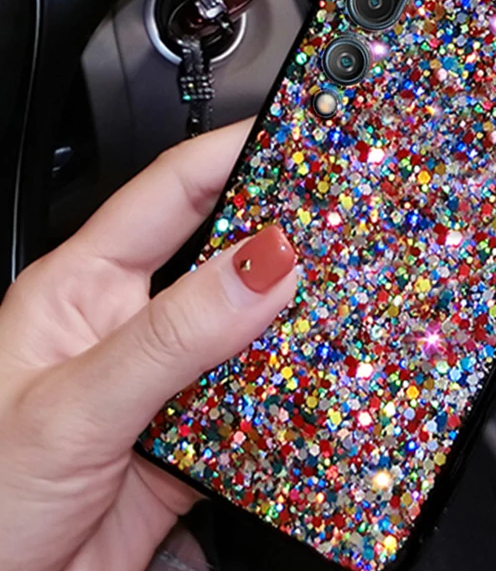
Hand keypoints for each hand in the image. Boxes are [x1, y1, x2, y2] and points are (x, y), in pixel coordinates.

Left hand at [0, 121, 296, 570]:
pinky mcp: (196, 434)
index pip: (167, 194)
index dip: (227, 155)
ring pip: (248, 325)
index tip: (289, 137)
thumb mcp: (77, 405)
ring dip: (292, 313)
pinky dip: (294, 385)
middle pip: (219, 253)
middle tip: (335, 212)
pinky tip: (321, 374)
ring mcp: (167, 379)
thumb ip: (175, 334)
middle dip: (276, 229)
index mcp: (82, 288)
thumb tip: (263, 266)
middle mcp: (131, 325)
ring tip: (344, 288)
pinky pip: (259, 393)